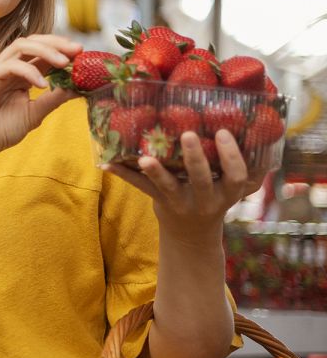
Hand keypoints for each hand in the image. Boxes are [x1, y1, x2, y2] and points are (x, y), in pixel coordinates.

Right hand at [0, 34, 82, 161]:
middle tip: (77, 50)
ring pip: (21, 46)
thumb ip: (54, 98)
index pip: (42, 52)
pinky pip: (10, 65)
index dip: (62, 49)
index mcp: (20, 74)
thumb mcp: (35, 113)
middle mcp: (8, 67)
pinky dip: (29, 71)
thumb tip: (78, 88)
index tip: (82, 53)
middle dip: (57, 43)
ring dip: (45, 50)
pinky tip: (43, 84)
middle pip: (33, 42)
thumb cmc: (1, 130)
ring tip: (64, 62)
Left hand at [103, 130, 264, 242]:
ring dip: (155, 172)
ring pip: (167, 187)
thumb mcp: (232, 186)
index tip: (222, 132)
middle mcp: (205, 199)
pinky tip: (106, 164)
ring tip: (145, 158)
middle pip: (201, 180)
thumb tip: (250, 123)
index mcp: (228, 192)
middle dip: (195, 158)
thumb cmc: (215, 196)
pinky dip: (123, 175)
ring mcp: (180, 202)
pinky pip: (140, 187)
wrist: (192, 234)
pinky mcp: (159, 201)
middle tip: (188, 134)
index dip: (231, 156)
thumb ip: (239, 163)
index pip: (235, 176)